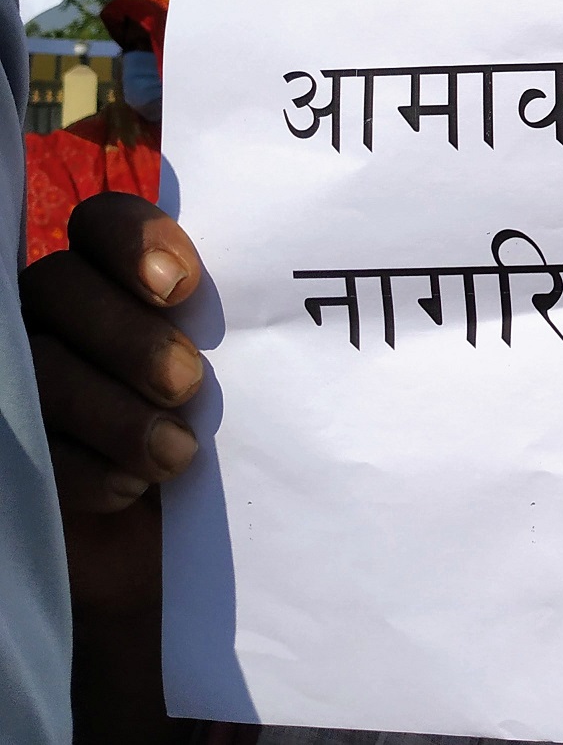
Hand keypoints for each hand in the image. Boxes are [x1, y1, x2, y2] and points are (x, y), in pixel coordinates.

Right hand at [20, 192, 202, 743]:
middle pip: (60, 287)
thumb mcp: (254, 370)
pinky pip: (27, 444)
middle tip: (187, 381)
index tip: (180, 287)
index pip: (104, 221)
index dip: (133, 240)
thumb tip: (323, 284)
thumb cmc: (243, 436)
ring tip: (177, 454)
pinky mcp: (21, 449)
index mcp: (125, 276)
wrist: (201, 552)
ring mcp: (33, 378)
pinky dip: (83, 468)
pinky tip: (130, 490)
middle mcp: (68, 314)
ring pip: (40, 366)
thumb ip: (254, 319)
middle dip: (126, 337)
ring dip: (112, 411)